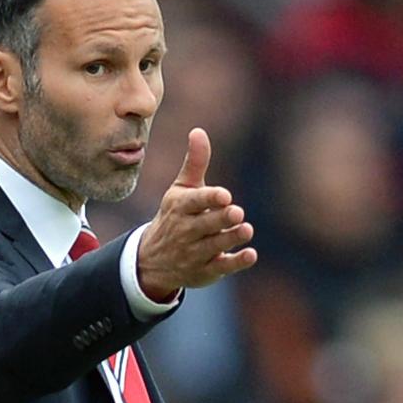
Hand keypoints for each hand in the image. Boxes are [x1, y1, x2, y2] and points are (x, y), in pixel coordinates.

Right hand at [137, 127, 256, 301]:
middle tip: (237, 211)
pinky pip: (221, 267)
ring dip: (230, 239)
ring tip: (246, 230)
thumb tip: (199, 131)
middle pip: (204, 225)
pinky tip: (250, 254)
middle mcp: (185, 231)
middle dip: (220, 219)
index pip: (194, 202)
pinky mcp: (206, 271)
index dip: (209, 198)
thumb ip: (195, 163)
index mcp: (180, 208)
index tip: (224, 195)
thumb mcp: (181, 190)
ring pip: (214, 246)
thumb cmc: (175, 216)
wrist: (152, 261)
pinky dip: (236, 262)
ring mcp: (194, 253)